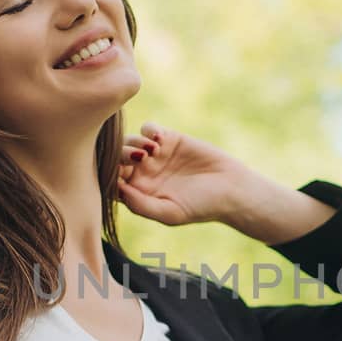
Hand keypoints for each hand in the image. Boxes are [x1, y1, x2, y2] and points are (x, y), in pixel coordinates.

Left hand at [115, 121, 251, 225]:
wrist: (232, 189)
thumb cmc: (201, 207)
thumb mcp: (169, 212)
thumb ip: (140, 204)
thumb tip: (116, 188)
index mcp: (138, 193)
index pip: (112, 181)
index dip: (109, 175)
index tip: (120, 175)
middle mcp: (143, 173)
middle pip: (116, 159)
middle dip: (119, 156)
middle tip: (137, 159)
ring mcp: (155, 155)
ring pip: (129, 141)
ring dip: (134, 143)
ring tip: (151, 151)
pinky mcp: (170, 138)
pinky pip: (149, 128)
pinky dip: (149, 130)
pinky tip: (161, 141)